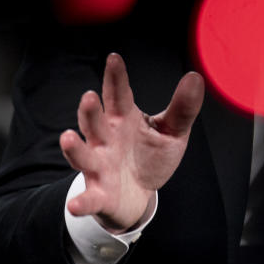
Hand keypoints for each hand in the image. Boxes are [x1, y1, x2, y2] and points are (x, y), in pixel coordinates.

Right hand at [60, 53, 204, 232]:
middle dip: (90, 111)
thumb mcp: (171, 133)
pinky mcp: (99, 195)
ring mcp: (99, 167)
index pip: (118, 95)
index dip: (115, 78)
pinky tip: (74, 204)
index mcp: (123, 120)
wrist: (137, 196)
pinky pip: (88, 198)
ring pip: (83, 155)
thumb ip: (182, 109)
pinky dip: (81, 202)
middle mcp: (106, 140)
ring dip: (75, 148)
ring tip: (68, 137)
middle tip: (89, 97)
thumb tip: (195, 76)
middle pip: (95, 123)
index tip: (114, 58)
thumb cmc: (149, 157)